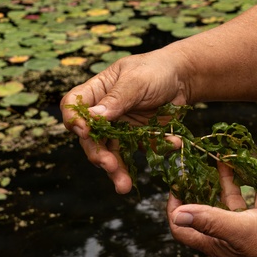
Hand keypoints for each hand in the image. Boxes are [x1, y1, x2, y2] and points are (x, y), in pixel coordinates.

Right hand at [60, 49, 188, 193]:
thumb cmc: (155, 70)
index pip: (73, 106)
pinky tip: (173, 143)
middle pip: (90, 138)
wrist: (183, 77)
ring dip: (117, 170)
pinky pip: (142, 150)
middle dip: (98, 154)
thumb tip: (92, 118)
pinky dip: (156, 151)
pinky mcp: (139, 138)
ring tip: (124, 186)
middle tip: (109, 166)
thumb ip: (117, 99)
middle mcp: (104, 113)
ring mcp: (120, 128)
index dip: (74, 120)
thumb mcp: (136, 80)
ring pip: (111, 153)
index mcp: (96, 92)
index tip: (85, 132)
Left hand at [167, 162, 256, 256]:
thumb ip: (209, 219)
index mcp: (215, 242)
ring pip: (232, 200)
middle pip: (206, 209)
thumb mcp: (237, 230)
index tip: (176, 186)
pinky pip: (256, 197)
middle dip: (202, 186)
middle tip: (199, 164)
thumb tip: (177, 213)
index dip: (175, 210)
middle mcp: (227, 235)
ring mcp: (247, 228)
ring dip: (229, 179)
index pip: (183, 229)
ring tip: (227, 157)